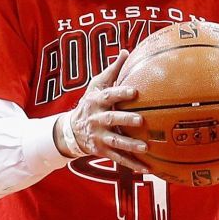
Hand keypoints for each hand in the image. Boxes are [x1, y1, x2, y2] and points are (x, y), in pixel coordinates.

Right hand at [62, 56, 147, 172]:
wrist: (71, 130)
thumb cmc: (90, 103)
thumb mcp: (96, 86)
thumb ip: (112, 71)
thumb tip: (126, 52)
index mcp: (97, 101)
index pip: (109, 96)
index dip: (121, 93)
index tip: (135, 91)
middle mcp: (97, 119)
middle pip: (111, 119)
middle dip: (125, 119)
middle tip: (141, 120)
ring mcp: (99, 136)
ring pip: (116, 141)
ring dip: (130, 145)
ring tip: (146, 147)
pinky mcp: (102, 150)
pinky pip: (119, 158)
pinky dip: (133, 164)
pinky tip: (147, 168)